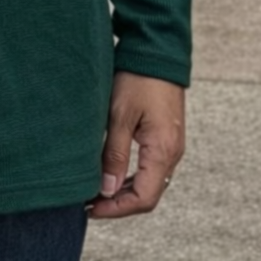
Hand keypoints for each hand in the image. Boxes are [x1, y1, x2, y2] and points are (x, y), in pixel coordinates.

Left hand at [87, 72, 184, 218]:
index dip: (116, 209)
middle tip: (88, 204)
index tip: (90, 209)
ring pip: (149, 183)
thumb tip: (105, 190)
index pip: (143, 198)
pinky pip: (151, 168)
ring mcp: (171, 146)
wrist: (157, 51)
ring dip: (123, 191)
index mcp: (162, 150)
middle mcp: (172, 153)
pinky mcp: (166, 137)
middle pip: (147, 195)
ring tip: (95, 191)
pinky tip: (111, 173)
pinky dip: (131, 176)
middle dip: (118, 204)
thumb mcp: (120, 115)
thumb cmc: (138, 78)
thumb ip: (114, 154)